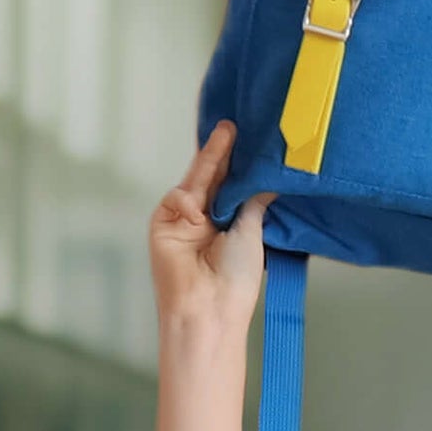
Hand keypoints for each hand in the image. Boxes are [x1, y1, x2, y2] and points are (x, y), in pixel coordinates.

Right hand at [148, 125, 267, 352]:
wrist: (208, 306)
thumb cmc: (235, 278)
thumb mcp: (251, 232)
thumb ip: (253, 203)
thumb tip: (269, 180)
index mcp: (228, 223)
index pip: (232, 186)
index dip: (237, 163)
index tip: (247, 139)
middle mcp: (206, 218)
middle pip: (213, 177)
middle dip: (221, 151)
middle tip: (233, 125)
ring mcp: (183, 220)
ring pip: (195, 180)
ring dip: (210, 161)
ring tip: (226, 136)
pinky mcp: (163, 223)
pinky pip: (176, 198)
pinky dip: (187, 201)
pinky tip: (199, 214)